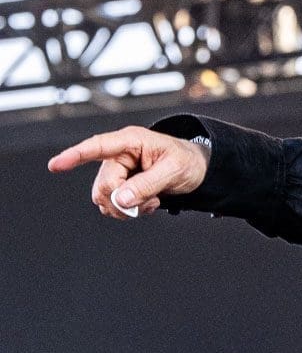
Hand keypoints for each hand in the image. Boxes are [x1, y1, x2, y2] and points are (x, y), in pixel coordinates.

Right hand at [48, 126, 209, 218]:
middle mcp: (118, 156)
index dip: (75, 156)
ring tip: (152, 201)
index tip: (56, 165)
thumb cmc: (185, 162)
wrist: (195, 170)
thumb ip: (147, 185)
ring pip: (104, 199)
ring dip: (126, 209)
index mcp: (130, 141)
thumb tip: (121, 200)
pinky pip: (113, 206)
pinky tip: (148, 204)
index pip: (97, 147)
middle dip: (123, 201)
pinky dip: (129, 211)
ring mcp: (117, 172)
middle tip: (150, 202)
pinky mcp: (119, 187)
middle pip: (103, 186)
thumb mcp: (173, 171)